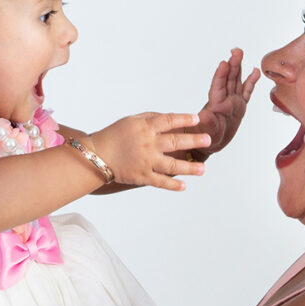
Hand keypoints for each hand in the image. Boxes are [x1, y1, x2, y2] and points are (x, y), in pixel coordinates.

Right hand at [89, 112, 211, 191]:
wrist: (97, 155)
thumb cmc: (114, 135)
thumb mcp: (131, 120)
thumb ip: (151, 119)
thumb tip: (170, 119)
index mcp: (145, 127)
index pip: (169, 121)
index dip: (184, 119)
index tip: (197, 119)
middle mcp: (148, 144)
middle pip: (176, 142)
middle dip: (194, 141)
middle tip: (207, 140)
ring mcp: (146, 162)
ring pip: (172, 166)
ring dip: (189, 168)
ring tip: (203, 169)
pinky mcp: (142, 176)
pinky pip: (160, 182)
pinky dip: (173, 185)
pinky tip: (184, 186)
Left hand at [188, 48, 259, 160]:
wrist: (210, 143)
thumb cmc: (207, 138)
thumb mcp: (208, 132)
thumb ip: (207, 123)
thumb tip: (203, 116)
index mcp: (216, 104)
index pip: (218, 86)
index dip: (221, 75)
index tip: (224, 63)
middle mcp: (224, 100)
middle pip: (229, 79)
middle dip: (232, 65)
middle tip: (235, 51)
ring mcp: (232, 101)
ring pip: (236, 81)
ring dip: (238, 68)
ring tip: (240, 53)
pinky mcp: (239, 107)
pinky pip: (246, 91)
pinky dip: (250, 82)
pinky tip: (255, 71)